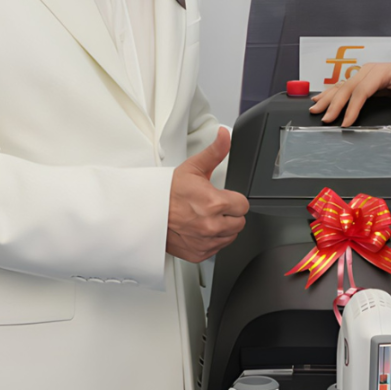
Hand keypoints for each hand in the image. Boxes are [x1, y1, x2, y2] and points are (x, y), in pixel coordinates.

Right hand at [168, 128, 246, 262]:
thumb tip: (224, 136)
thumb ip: (215, 152)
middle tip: (214, 207)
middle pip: (239, 222)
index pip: (243, 205)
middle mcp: (211, 226)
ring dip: (223, 228)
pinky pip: (217, 248)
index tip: (223, 197)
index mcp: (214, 203)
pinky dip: (211, 241)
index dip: (234, 199)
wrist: (146, 212)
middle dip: (230, 214)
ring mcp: (205, 242)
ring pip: (230, 237)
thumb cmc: (167, 192)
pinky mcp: (198, 253)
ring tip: (206, 217)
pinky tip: (200, 229)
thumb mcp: (193, 167)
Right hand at [307, 62, 390, 127]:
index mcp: (379, 72)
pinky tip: (318, 99)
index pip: (361, 91)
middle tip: (325, 119)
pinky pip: (342, 87)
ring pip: (340, 86)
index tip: (346, 122)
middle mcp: (367, 71)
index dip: (352, 107)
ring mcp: (362, 75)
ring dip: (326, 98)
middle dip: (334, 104)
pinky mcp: (360, 81)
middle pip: (347, 88)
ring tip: (314, 109)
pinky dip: (329, 94)